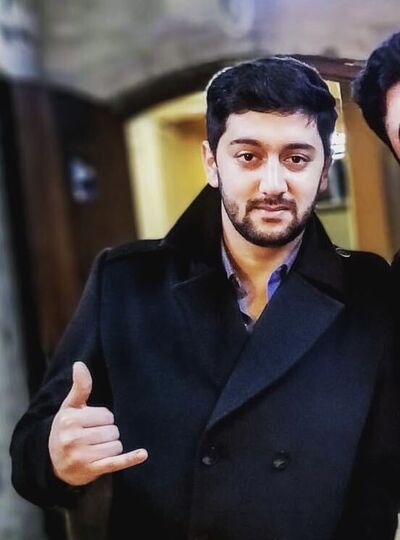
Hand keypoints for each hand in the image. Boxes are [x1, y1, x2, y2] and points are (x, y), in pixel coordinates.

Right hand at [48, 361, 147, 485]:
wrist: (54, 463)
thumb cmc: (66, 428)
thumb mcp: (70, 407)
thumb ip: (80, 386)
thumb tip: (79, 364)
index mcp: (70, 420)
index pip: (106, 415)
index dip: (103, 419)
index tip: (92, 424)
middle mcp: (74, 439)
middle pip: (113, 430)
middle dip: (107, 433)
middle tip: (92, 438)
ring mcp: (82, 456)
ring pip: (116, 445)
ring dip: (111, 447)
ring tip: (95, 449)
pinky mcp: (92, 470)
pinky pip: (116, 462)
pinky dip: (130, 459)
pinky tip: (142, 454)